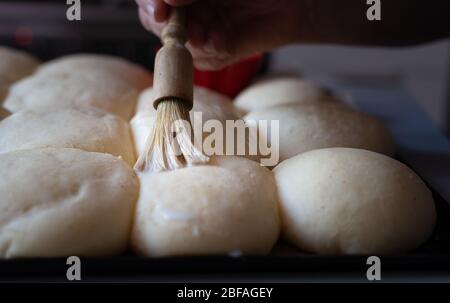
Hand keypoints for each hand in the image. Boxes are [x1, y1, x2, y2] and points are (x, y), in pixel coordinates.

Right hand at [136, 0, 303, 69]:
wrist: (291, 2)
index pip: (149, 0)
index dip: (149, 4)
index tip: (160, 9)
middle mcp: (186, 10)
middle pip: (157, 23)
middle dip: (172, 26)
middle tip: (190, 26)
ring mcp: (200, 31)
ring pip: (179, 45)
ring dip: (194, 41)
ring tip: (214, 33)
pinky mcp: (216, 52)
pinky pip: (204, 59)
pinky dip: (213, 51)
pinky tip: (224, 39)